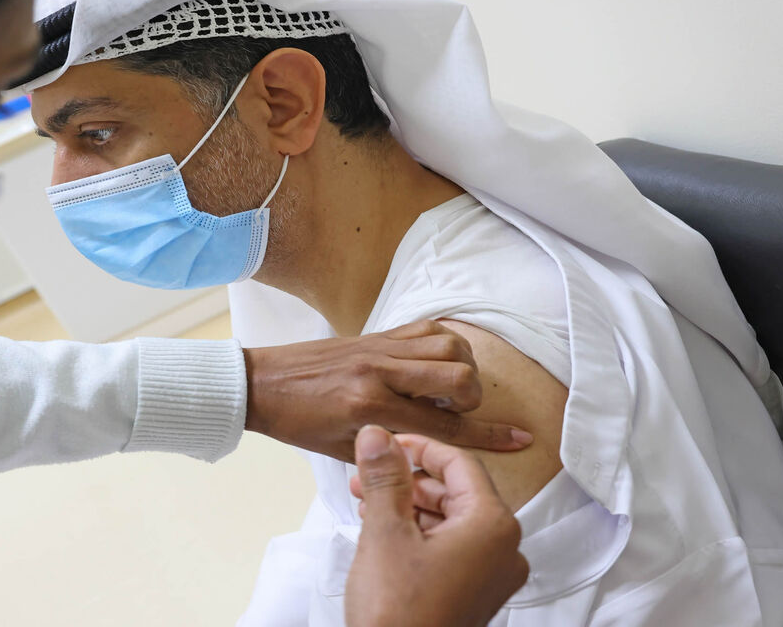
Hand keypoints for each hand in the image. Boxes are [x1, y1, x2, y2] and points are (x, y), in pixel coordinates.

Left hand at [243, 320, 531, 461]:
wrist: (262, 383)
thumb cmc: (299, 424)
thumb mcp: (344, 451)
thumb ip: (395, 448)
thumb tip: (440, 452)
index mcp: (369, 409)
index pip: (443, 426)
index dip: (487, 436)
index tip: (520, 438)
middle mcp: (380, 372)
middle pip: (458, 377)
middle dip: (473, 398)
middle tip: (457, 412)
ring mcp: (379, 346)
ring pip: (450, 345)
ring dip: (463, 368)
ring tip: (446, 390)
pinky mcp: (376, 331)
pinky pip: (428, 329)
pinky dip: (444, 347)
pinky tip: (434, 366)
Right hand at [345, 427, 527, 626]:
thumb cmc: (398, 616)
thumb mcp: (384, 533)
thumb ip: (383, 477)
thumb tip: (378, 437)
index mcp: (493, 527)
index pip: (460, 464)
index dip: (418, 447)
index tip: (387, 441)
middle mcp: (503, 550)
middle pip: (456, 491)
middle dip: (407, 478)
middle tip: (367, 472)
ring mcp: (490, 575)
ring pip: (450, 519)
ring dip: (408, 504)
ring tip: (366, 499)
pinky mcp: (473, 593)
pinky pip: (450, 546)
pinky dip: (417, 532)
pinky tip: (382, 528)